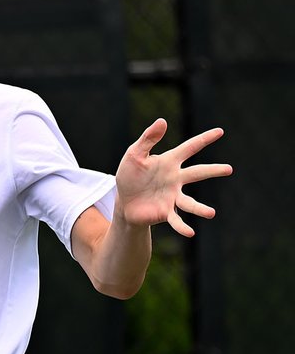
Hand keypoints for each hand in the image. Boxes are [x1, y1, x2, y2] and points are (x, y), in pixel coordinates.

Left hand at [114, 118, 231, 236]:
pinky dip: (182, 226)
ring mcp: (173, 196)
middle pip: (197, 173)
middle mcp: (175, 179)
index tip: (220, 131)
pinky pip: (176, 220)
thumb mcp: (134, 154)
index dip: (204, 139)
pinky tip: (190, 232)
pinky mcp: (166, 212)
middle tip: (229, 169)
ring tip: (211, 213)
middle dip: (212, 170)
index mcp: (169, 162)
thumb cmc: (130, 176)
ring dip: (200, 208)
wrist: (124, 201)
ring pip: (190, 202)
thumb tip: (162, 121)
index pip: (189, 148)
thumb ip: (148, 139)